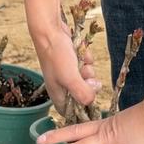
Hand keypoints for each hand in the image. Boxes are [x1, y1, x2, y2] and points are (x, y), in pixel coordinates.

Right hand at [24, 0, 100, 114]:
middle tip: (83, 73)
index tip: (89, 96)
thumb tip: (92, 100)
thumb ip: (82, 93)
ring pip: (88, 78)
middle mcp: (63, 87)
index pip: (74, 112)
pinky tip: (78, 51)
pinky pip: (87, 65)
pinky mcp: (72, 62)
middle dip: (88, 83)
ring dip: (87, 68)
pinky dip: (85, 58)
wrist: (50, 30)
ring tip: (79, 60)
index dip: (84, 107)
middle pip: (85, 94)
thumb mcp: (70, 78)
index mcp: (59, 96)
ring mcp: (68, 74)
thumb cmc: (57, 56)